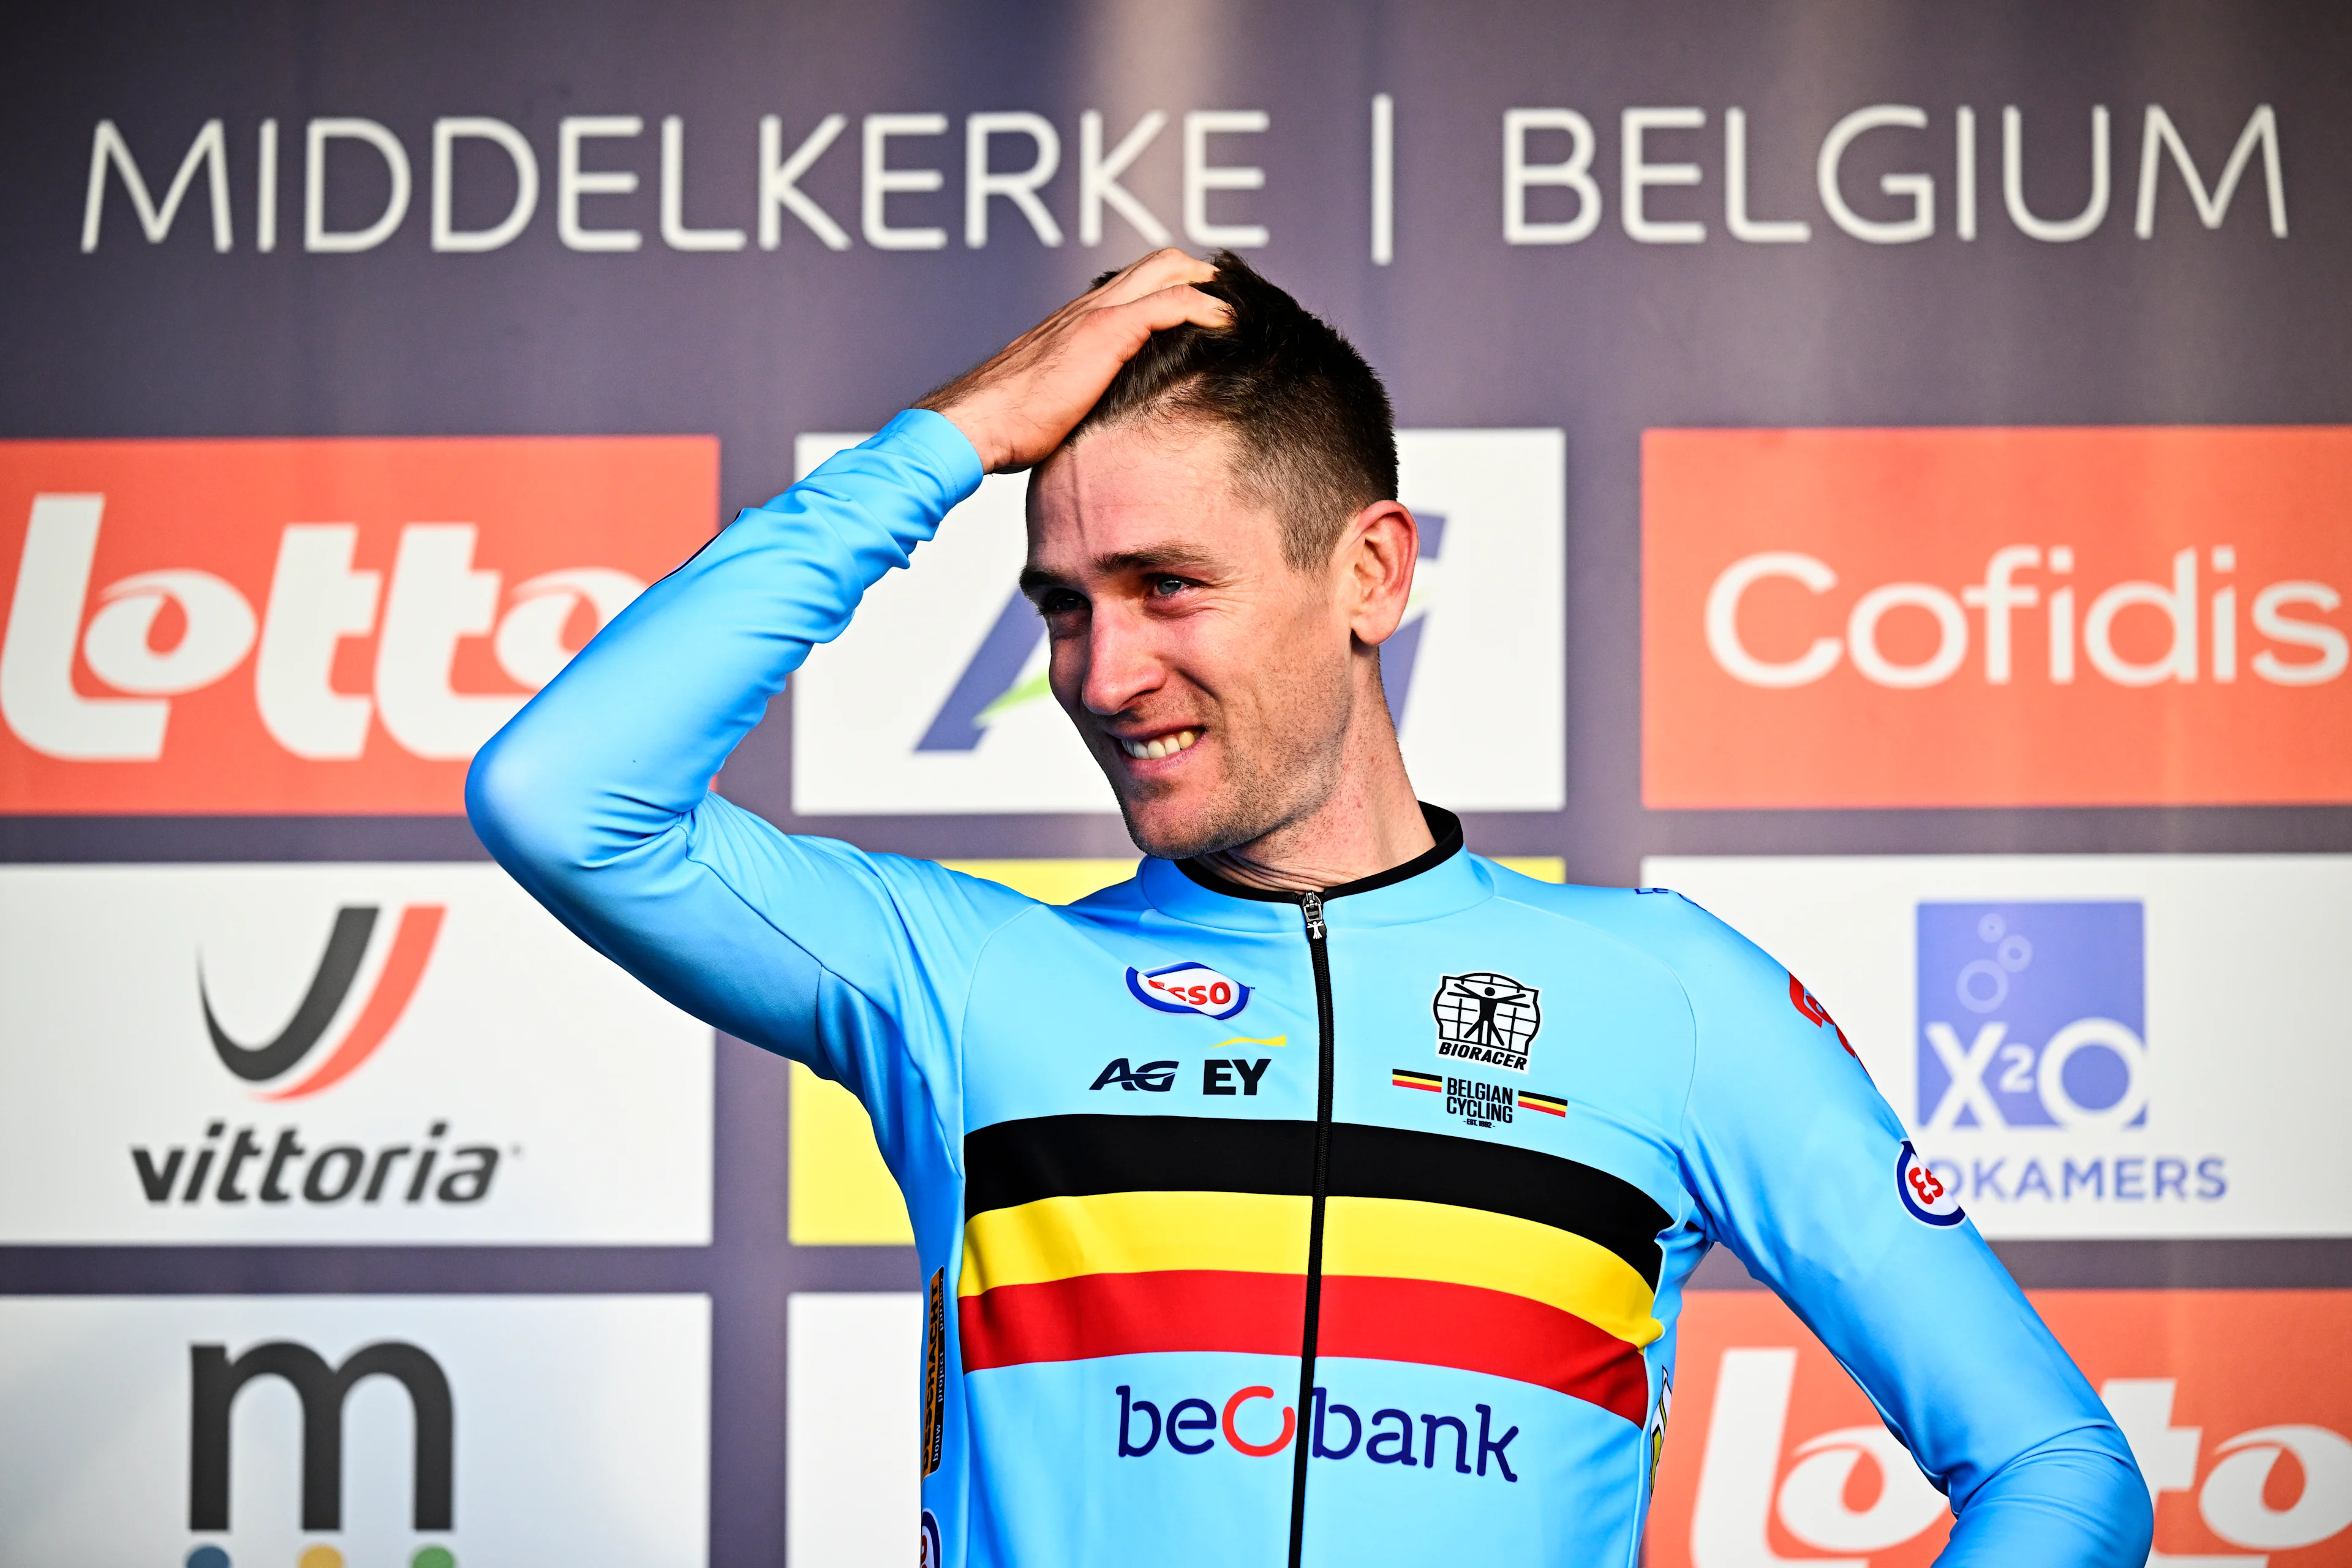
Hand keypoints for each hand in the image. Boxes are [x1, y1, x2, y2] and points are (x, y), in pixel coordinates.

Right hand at [916, 249, 1231, 473]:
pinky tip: (1228, 324)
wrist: (976, 425)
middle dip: (1201, 274)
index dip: (1174, 285)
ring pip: (1167, 270)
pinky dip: (1206, 307)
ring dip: (1209, 284)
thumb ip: (1080, 398)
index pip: (1133, 282)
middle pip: (1158, 262)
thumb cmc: (1004, 427)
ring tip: (1238, 309)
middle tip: (1231, 302)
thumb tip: (1099, 426)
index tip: (1206, 308)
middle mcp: (1086, 308)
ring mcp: (1096, 315)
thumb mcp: (1052, 404)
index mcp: (1074, 322)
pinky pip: (1170, 304)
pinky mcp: (1105, 333)